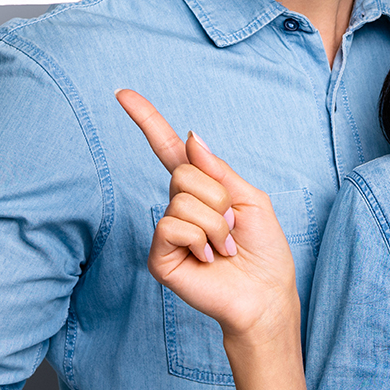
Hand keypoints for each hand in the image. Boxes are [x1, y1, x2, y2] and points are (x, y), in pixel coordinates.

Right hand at [116, 90, 299, 347]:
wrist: (266, 295)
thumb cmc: (263, 251)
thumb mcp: (250, 199)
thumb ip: (217, 170)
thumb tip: (190, 136)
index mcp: (201, 190)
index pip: (167, 149)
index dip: (147, 120)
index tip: (122, 94)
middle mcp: (178, 207)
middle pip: (184, 173)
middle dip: (218, 197)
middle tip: (232, 227)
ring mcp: (167, 233)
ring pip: (182, 200)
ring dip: (216, 224)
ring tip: (224, 248)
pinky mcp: (160, 256)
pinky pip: (172, 225)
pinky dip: (200, 239)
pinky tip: (209, 259)